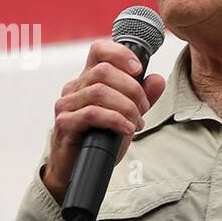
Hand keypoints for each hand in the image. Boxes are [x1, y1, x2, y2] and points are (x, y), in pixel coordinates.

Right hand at [41, 39, 166, 203]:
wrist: (76, 170)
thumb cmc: (98, 140)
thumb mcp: (126, 116)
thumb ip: (141, 97)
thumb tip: (157, 79)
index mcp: (87, 80)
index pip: (99, 50)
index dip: (120, 53)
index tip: (139, 69)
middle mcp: (74, 88)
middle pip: (104, 71)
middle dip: (132, 89)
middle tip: (143, 108)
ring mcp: (66, 105)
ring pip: (99, 91)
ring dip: (126, 106)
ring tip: (136, 122)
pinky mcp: (64, 123)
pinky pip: (92, 113)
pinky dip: (115, 119)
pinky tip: (126, 129)